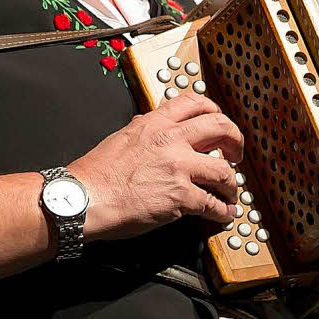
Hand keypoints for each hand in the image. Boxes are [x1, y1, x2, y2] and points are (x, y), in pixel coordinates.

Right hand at [68, 92, 243, 239]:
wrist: (83, 198)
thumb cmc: (96, 174)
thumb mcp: (122, 137)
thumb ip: (144, 130)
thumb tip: (152, 127)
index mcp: (155, 124)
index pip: (194, 103)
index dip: (214, 111)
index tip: (219, 122)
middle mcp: (171, 140)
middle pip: (221, 127)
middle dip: (235, 141)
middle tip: (235, 154)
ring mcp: (179, 168)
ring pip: (224, 171)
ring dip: (231, 185)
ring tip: (230, 193)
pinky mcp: (181, 197)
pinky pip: (213, 204)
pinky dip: (222, 212)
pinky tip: (222, 214)